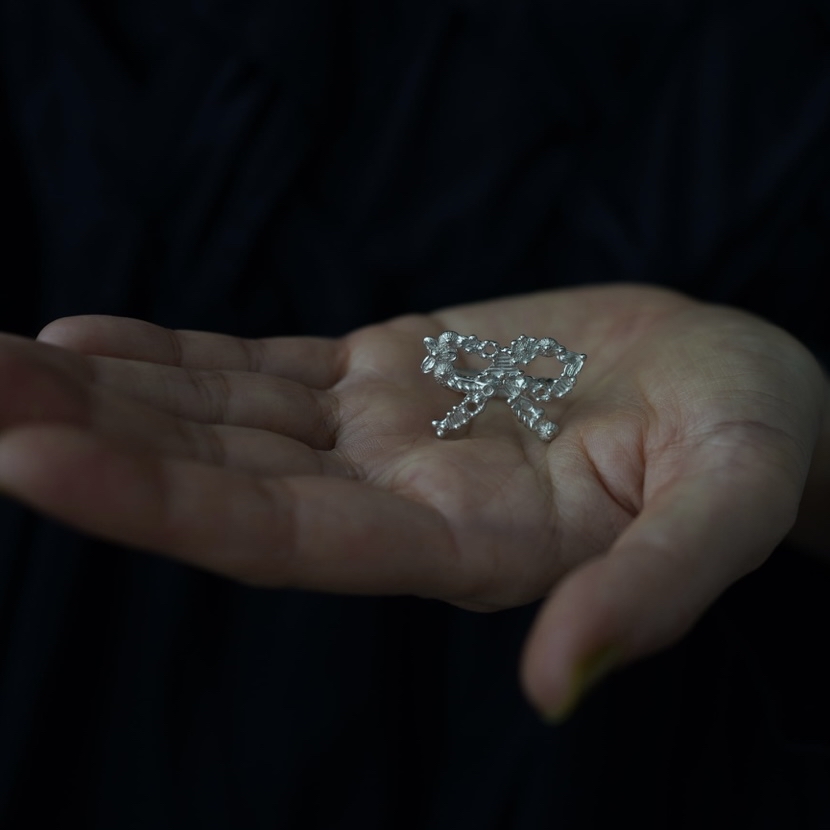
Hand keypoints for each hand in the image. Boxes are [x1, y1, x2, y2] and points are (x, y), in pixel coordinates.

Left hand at [0, 284, 825, 716]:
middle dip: (93, 436)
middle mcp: (400, 499)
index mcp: (467, 548)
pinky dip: (174, 356)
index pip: (285, 540)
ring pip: (222, 416)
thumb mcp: (730, 507)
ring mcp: (384, 434)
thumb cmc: (751, 442)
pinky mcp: (388, 375)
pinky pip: (259, 370)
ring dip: (109, 389)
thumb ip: (653, 591)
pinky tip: (89, 335)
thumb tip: (560, 687)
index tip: (35, 455)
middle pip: (221, 477)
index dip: (163, 504)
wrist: (734, 384)